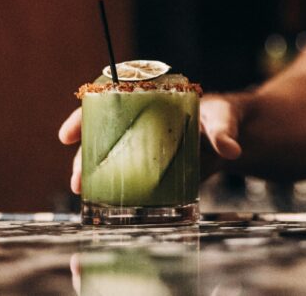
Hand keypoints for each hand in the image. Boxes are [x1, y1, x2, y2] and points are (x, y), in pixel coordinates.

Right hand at [57, 94, 245, 193]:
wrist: (239, 135)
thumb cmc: (226, 115)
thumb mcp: (225, 116)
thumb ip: (224, 130)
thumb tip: (231, 150)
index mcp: (152, 101)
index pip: (109, 103)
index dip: (83, 117)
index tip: (66, 135)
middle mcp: (142, 123)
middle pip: (103, 135)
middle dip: (84, 157)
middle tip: (77, 180)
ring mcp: (147, 147)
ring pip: (111, 157)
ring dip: (93, 174)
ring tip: (82, 193)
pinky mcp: (157, 168)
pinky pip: (131, 177)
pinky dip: (117, 189)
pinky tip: (105, 204)